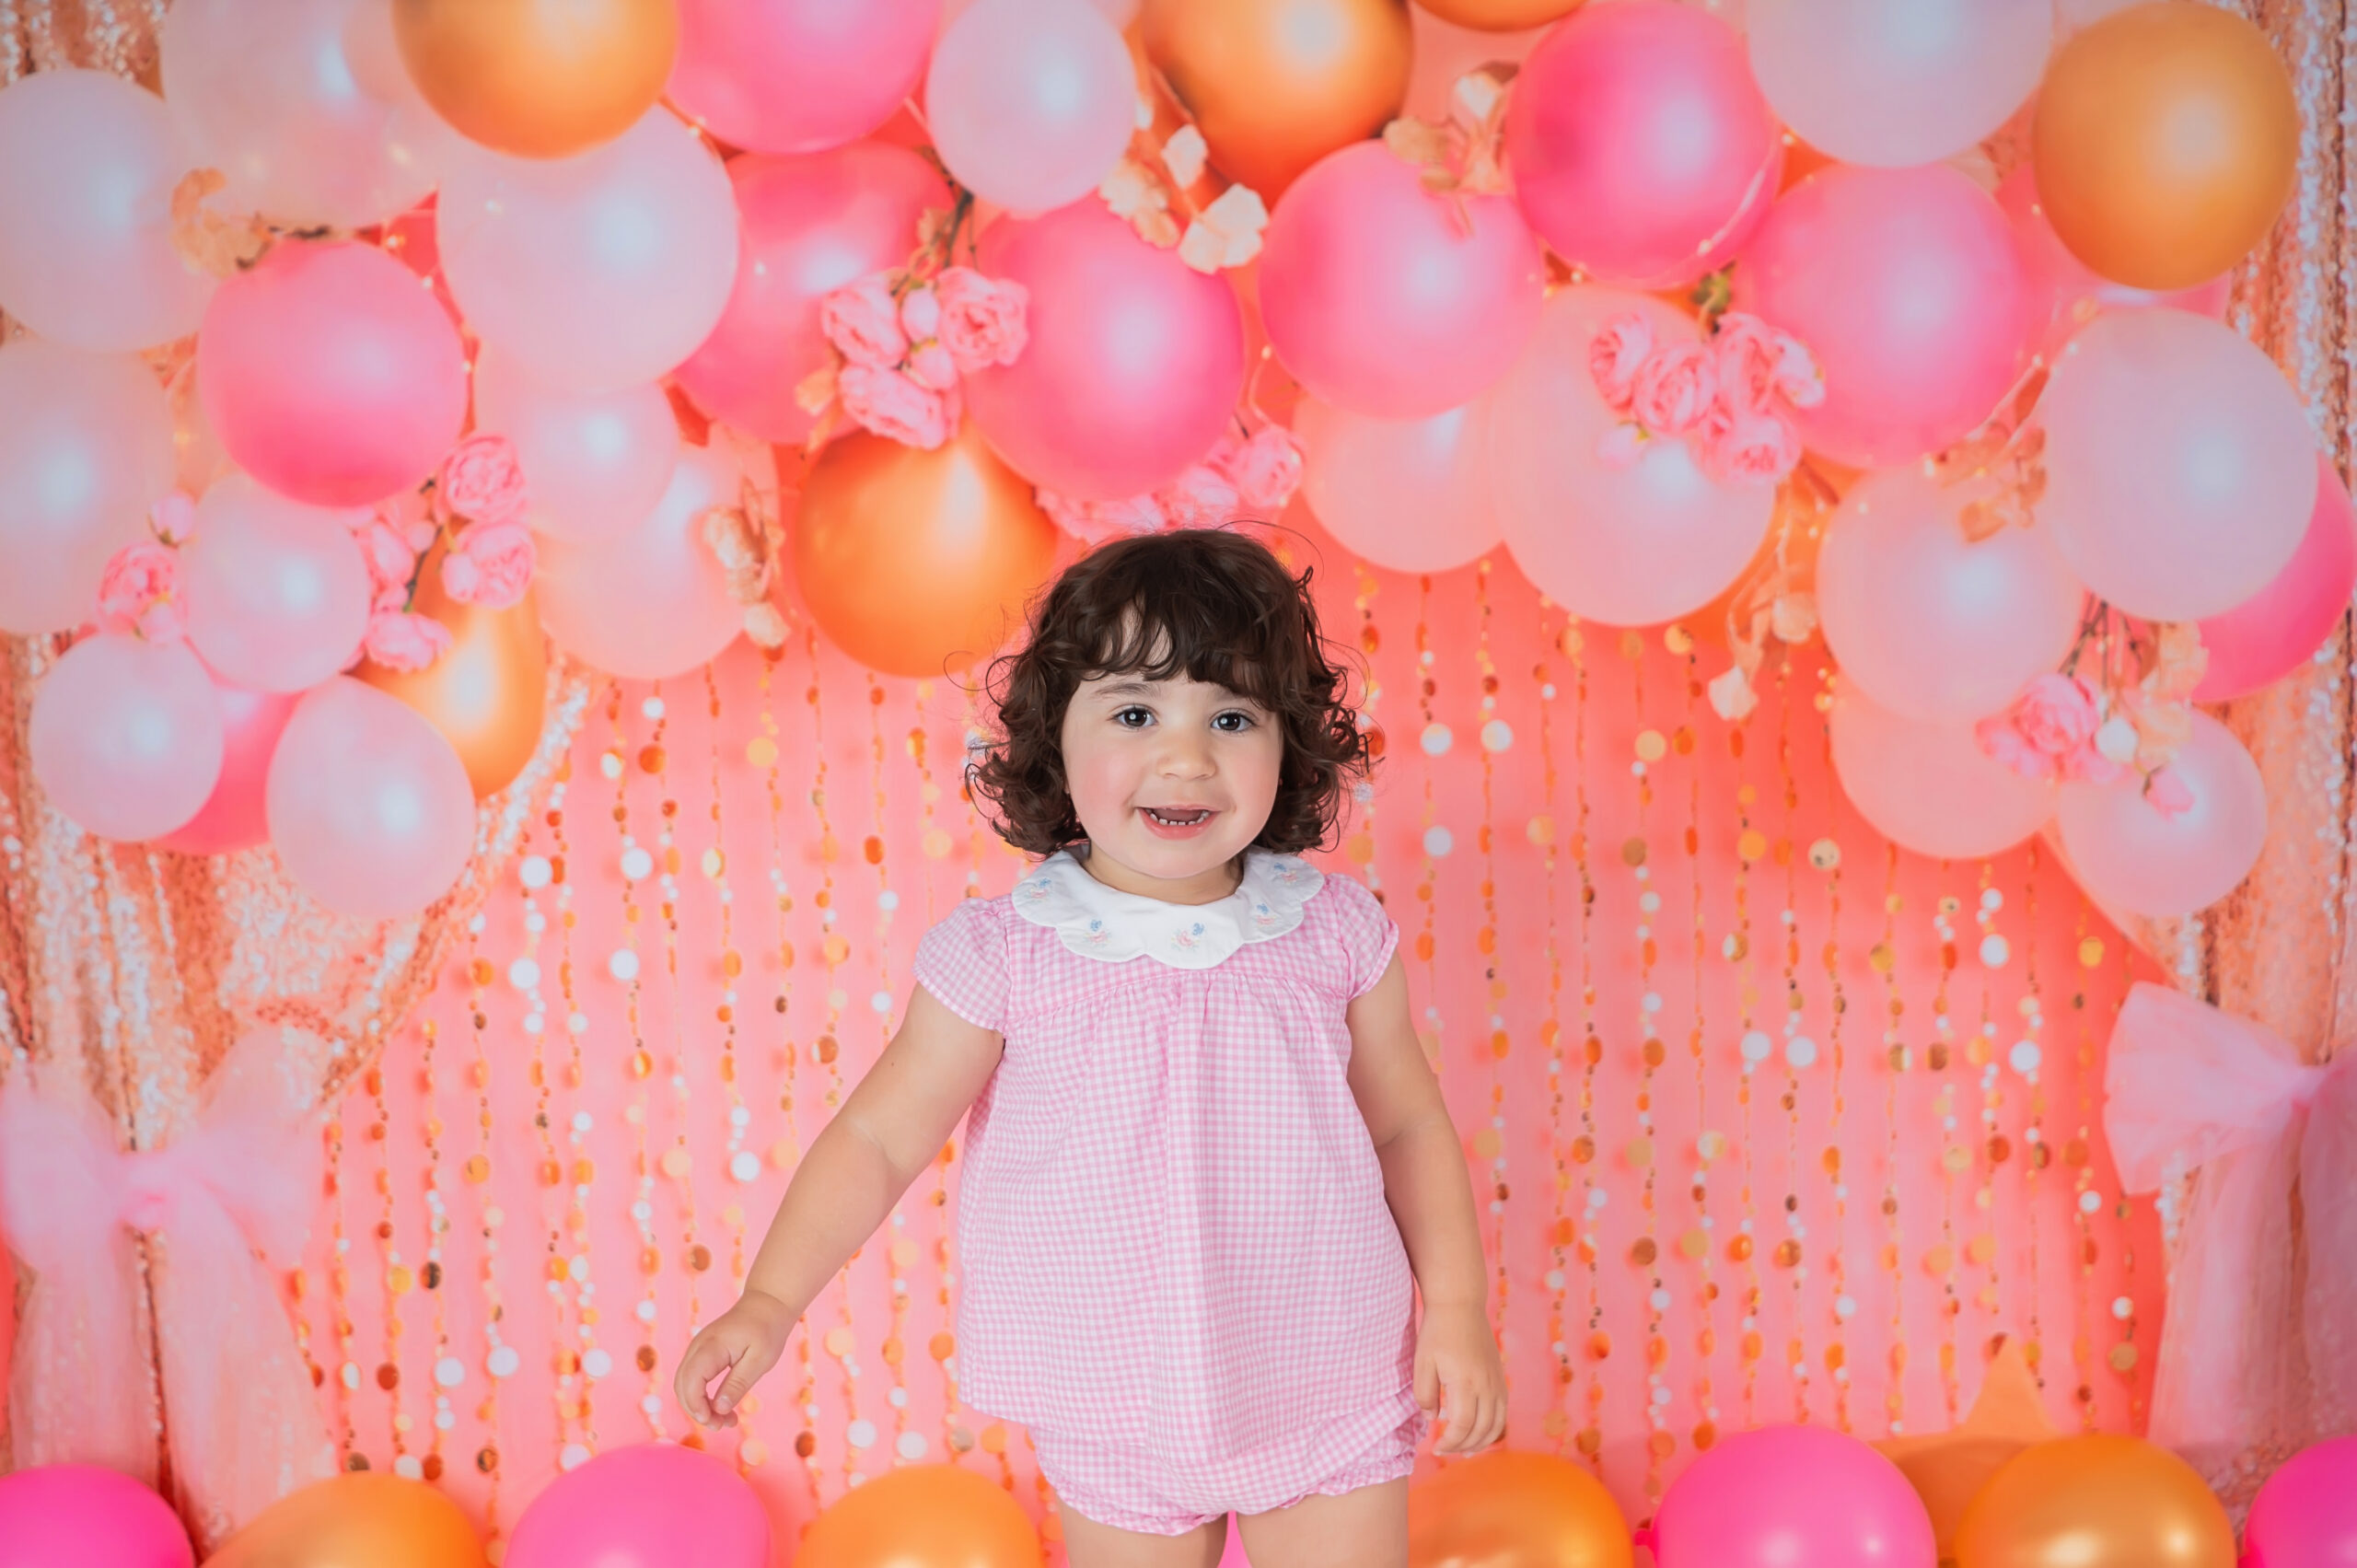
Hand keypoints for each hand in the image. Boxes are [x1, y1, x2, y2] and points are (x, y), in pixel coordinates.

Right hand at [674, 1289, 796, 1428]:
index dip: (696, 1405)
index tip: (713, 1422)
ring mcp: (698, 1349)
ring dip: (700, 1406)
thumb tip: (718, 1409)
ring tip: (726, 1421)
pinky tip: (722, 1408)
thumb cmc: (767, 1330)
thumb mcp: (760, 1360)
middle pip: (682, 1386)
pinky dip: (703, 1397)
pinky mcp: (702, 1354)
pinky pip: (694, 1379)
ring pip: (685, 1385)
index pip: (691, 1380)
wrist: (767, 1304)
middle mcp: (698, 1347)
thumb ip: (738, 1384)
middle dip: (697, 1411)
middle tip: (722, 1426)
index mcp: (712, 1346)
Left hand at [1413, 1301, 1506, 1455]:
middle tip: (1446, 1450)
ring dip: (1482, 1442)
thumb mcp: (1422, 1362)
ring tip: (1466, 1451)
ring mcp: (1496, 1381)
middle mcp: (1486, 1385)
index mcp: (1465, 1382)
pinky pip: (1502, 1410)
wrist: (1460, 1304)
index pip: (1461, 1426)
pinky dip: (1494, 1427)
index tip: (1435, 1448)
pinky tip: (1481, 1432)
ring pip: (1497, 1423)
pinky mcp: (1500, 1377)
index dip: (1449, 1442)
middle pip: (1481, 1429)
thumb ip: (1425, 1394)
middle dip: (1463, 1446)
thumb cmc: (1437, 1332)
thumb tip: (1432, 1419)